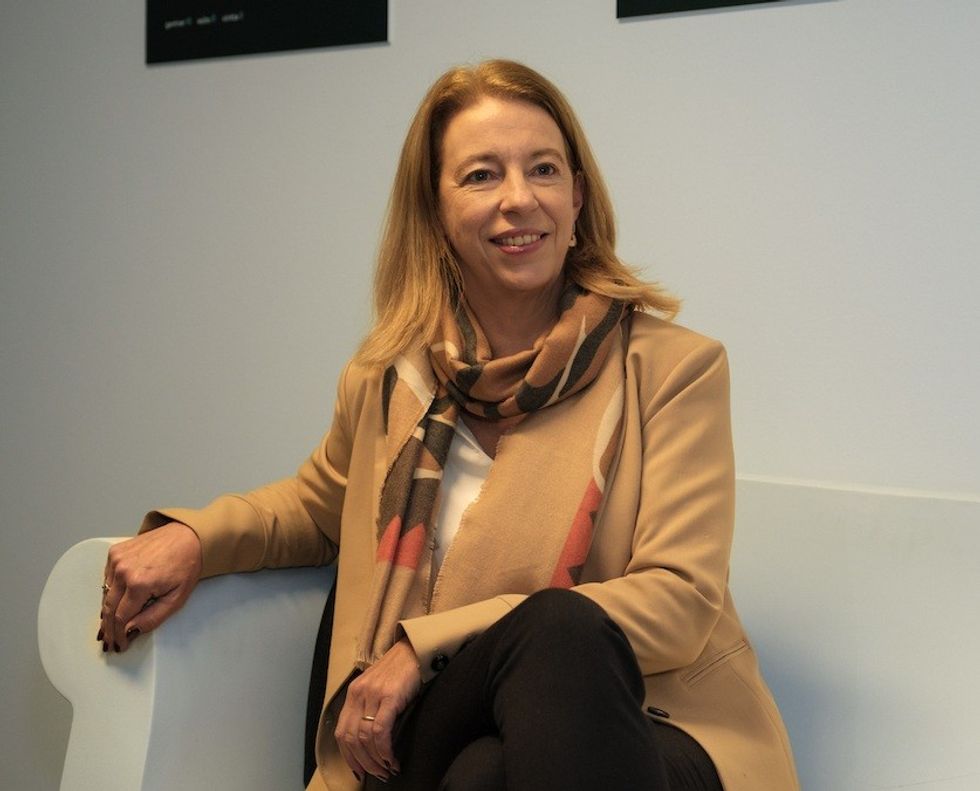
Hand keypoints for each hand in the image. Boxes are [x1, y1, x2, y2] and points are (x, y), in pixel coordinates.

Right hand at [99, 522, 202, 652]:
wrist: (187, 536)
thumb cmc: (186, 565)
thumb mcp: (177, 598)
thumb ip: (152, 618)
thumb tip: (130, 630)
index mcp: (139, 583)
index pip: (120, 618)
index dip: (118, 635)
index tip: (120, 645)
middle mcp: (123, 571)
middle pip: (108, 608)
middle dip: (108, 628)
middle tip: (110, 642)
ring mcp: (116, 560)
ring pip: (105, 594)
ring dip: (107, 611)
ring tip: (109, 627)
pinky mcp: (115, 552)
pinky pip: (107, 578)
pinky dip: (110, 591)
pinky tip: (117, 600)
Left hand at [335, 638, 421, 781]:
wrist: (416, 650)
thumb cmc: (401, 672)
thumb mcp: (378, 689)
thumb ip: (370, 709)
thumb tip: (371, 742)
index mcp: (353, 694)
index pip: (342, 733)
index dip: (348, 757)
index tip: (359, 772)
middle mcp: (359, 694)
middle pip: (351, 739)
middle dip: (363, 763)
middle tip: (377, 774)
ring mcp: (373, 694)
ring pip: (365, 738)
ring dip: (375, 760)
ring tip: (388, 769)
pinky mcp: (389, 696)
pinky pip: (380, 731)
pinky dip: (384, 750)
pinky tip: (392, 758)